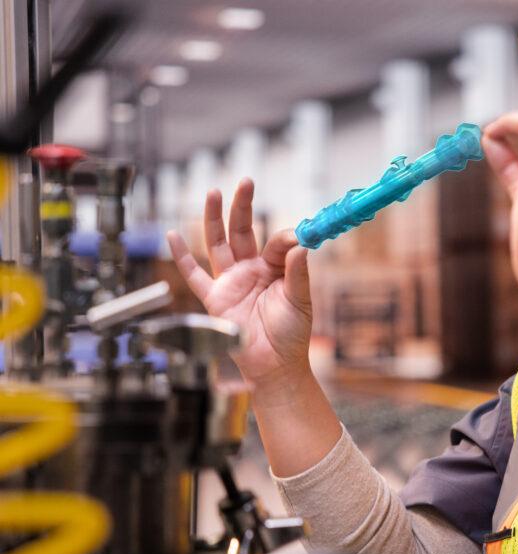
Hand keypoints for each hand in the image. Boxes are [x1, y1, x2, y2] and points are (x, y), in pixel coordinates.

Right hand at [167, 178, 312, 386]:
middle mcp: (250, 271)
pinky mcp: (214, 299)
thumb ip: (297, 272)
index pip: (275, 242)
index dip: (284, 236)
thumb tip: (302, 243)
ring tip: (213, 193)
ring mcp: (231, 283)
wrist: (276, 366)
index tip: (295, 234)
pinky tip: (173, 235)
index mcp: (274, 270)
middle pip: (242, 232)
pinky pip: (195, 275)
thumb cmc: (292, 335)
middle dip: (242, 207)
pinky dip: (182, 256)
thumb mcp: (300, 300)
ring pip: (218, 244)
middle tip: (244, 181)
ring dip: (214, 219)